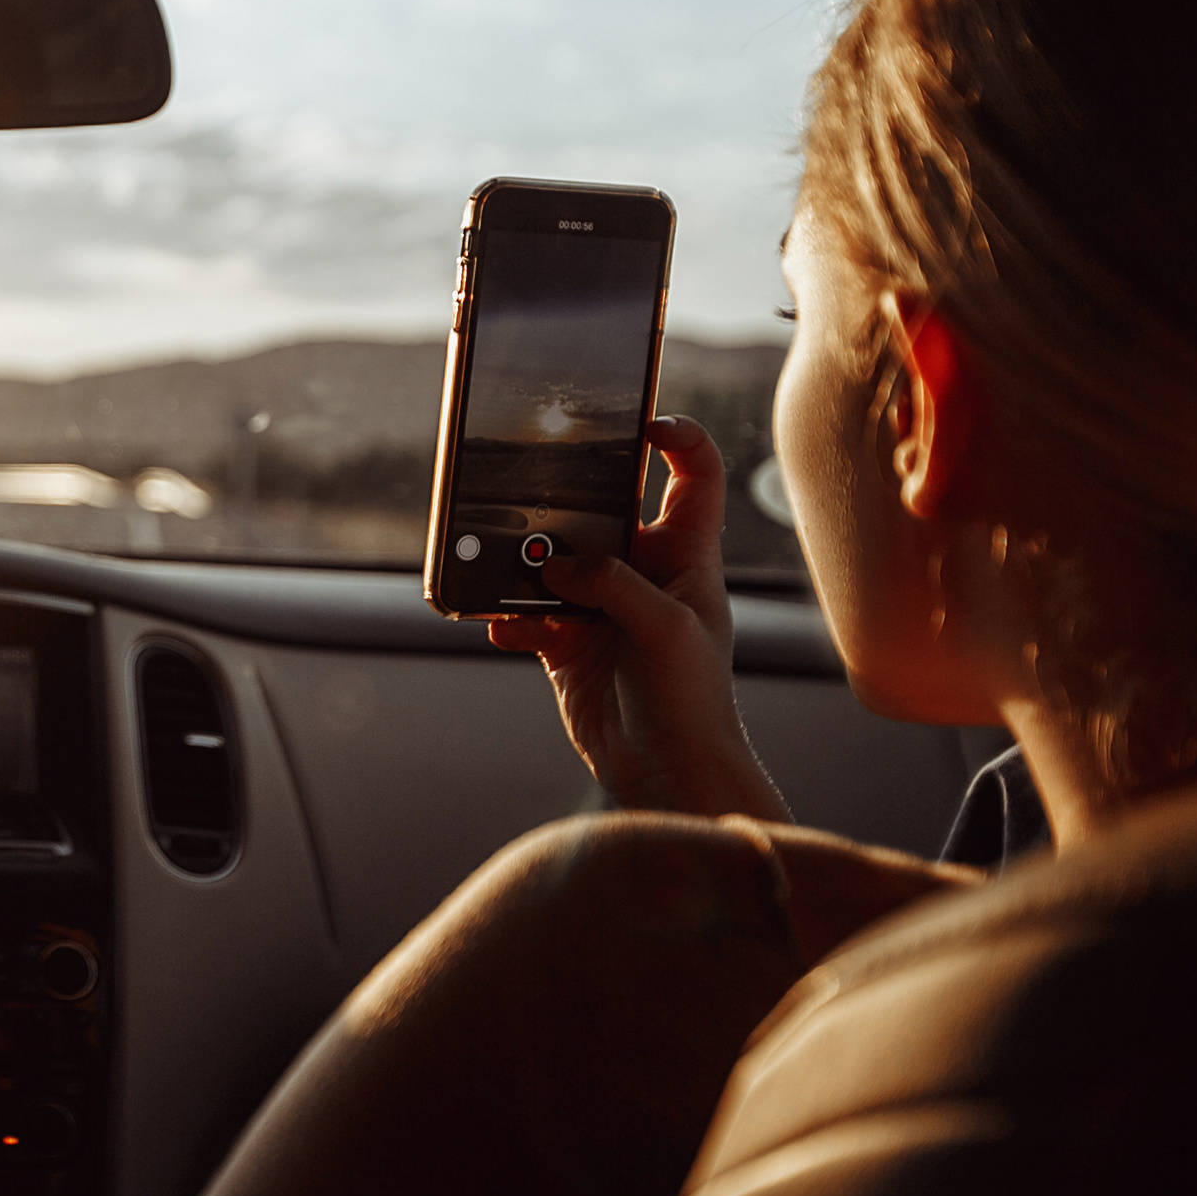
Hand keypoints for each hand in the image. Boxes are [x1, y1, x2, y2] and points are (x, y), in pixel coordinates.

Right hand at [487, 417, 787, 820]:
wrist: (667, 772)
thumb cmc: (694, 700)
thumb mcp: (667, 628)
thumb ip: (614, 585)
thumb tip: (556, 565)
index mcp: (687, 555)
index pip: (694, 476)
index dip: (677, 438)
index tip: (640, 423)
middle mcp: (643, 573)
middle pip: (603, 510)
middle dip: (565, 501)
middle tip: (533, 494)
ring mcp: (602, 606)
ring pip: (553, 561)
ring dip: (524, 565)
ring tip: (501, 568)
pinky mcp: (567, 642)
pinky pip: (524, 614)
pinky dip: (508, 620)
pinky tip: (502, 628)